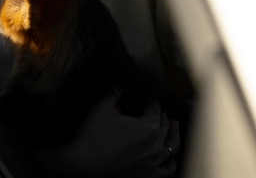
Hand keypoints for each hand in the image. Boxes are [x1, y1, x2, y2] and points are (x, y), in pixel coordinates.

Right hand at [37, 92, 179, 176]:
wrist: (82, 164)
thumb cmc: (92, 136)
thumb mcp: (102, 106)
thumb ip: (116, 91)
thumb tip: (123, 85)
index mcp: (148, 127)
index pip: (154, 107)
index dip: (148, 98)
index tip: (143, 94)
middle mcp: (155, 146)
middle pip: (164, 125)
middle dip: (160, 113)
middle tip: (153, 107)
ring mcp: (153, 163)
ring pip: (171, 146)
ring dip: (173, 133)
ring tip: (173, 126)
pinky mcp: (147, 175)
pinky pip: (167, 169)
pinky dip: (171, 161)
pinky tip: (170, 155)